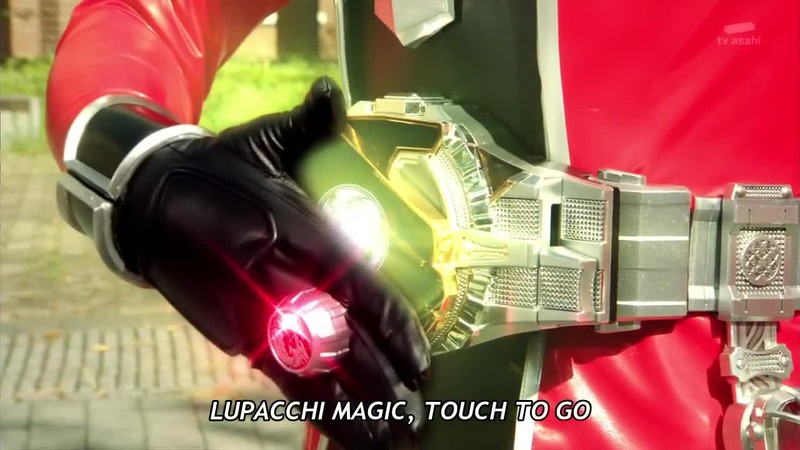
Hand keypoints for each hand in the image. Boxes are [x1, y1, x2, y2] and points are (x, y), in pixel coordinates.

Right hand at [112, 77, 430, 447]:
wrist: (147, 199)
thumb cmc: (218, 168)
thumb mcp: (264, 138)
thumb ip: (311, 124)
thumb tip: (330, 94)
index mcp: (299, 231)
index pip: (363, 289)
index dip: (397, 331)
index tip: (425, 362)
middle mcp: (281, 279)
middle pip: (344, 344)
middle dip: (384, 385)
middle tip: (420, 418)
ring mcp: (255, 313)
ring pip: (313, 374)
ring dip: (353, 412)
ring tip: (390, 441)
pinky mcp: (234, 335)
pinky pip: (280, 380)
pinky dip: (312, 409)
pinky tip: (338, 430)